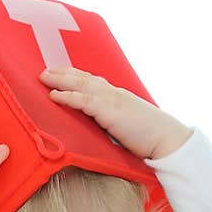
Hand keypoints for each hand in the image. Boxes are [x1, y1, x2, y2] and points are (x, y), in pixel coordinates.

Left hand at [39, 67, 192, 159]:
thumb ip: (115, 124)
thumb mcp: (129, 126)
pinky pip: (83, 100)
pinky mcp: (109, 110)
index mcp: (119, 97)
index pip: (94, 82)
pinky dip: (66, 96)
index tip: (63, 73)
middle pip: (84, 78)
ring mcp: (112, 100)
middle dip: (64, 73)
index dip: (77, 77)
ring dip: (60, 80)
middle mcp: (114, 93)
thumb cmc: (151, 137)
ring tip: (43, 78)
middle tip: (46, 71)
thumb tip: (104, 130)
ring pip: (81, 84)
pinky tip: (53, 95)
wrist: (167, 139)